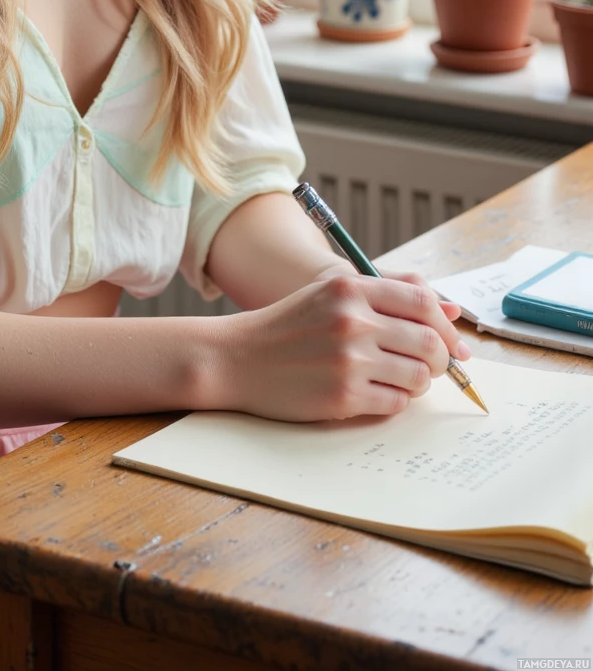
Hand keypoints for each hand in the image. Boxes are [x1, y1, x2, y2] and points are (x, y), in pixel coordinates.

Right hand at [215, 267, 471, 422]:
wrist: (238, 358)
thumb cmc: (289, 326)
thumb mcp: (330, 296)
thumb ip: (387, 297)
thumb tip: (452, 311)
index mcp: (350, 288)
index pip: (423, 301)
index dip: (445, 324)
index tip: (450, 341)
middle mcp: (353, 320)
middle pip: (429, 342)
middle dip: (440, 359)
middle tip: (432, 367)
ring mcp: (348, 360)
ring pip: (418, 376)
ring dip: (419, 383)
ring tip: (400, 380)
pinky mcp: (343, 396)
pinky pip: (395, 403)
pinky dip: (395, 402)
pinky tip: (376, 394)